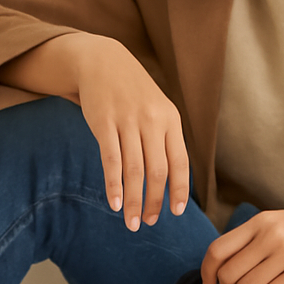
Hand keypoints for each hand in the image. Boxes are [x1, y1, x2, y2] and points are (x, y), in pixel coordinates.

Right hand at [70, 35, 189, 231]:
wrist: (102, 61)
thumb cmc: (132, 92)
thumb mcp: (157, 109)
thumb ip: (165, 139)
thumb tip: (171, 180)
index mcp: (171, 120)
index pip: (180, 162)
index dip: (179, 190)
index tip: (176, 212)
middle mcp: (152, 121)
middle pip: (158, 171)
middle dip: (153, 202)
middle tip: (147, 222)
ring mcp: (128, 121)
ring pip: (134, 170)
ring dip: (133, 200)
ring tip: (130, 222)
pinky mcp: (104, 122)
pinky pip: (112, 160)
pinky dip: (113, 185)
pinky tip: (114, 203)